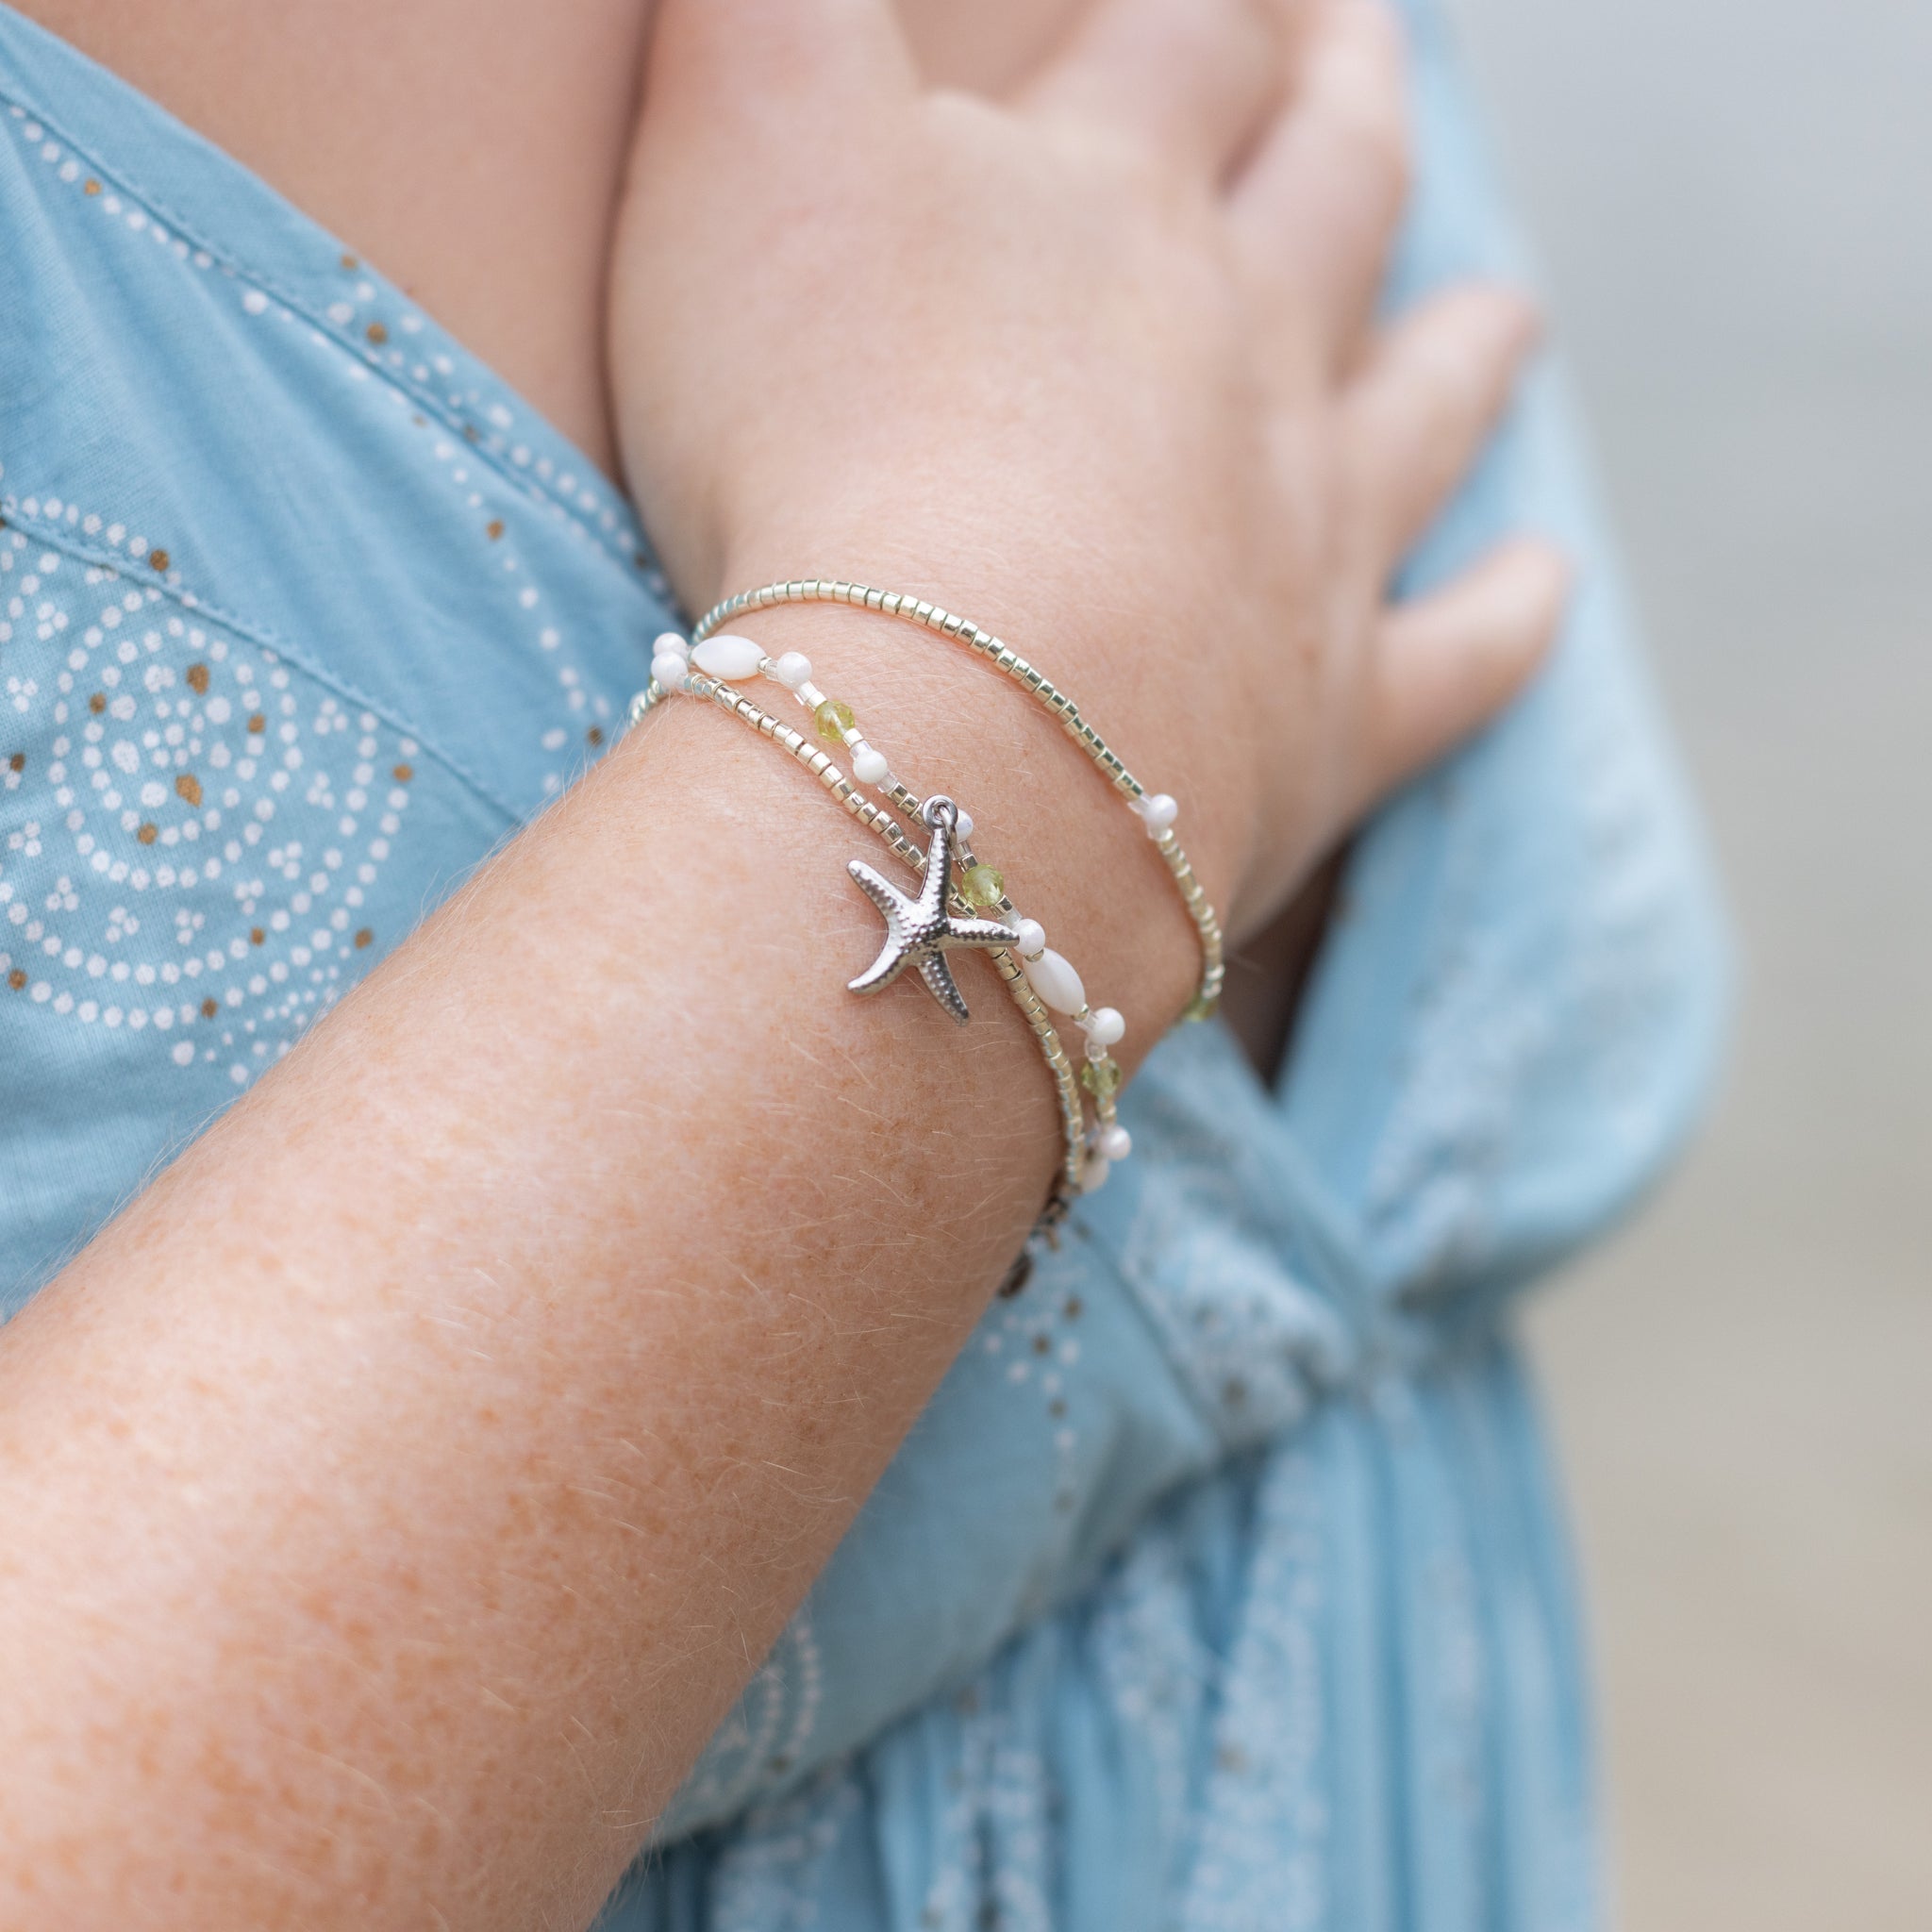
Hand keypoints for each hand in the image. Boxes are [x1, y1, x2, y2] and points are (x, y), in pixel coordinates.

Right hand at [610, 0, 1565, 953]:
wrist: (941, 730)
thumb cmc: (812, 432)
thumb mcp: (745, 129)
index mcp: (1115, 198)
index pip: (1184, 47)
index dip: (1201, 6)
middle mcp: (1247, 342)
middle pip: (1335, 189)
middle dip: (1346, 110)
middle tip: (1365, 61)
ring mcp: (1310, 534)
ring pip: (1423, 409)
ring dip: (1463, 353)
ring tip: (1502, 316)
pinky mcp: (1330, 720)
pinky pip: (1457, 656)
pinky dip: (1506, 619)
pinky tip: (1541, 589)